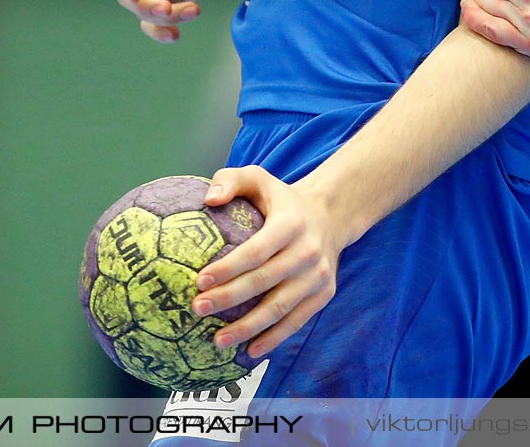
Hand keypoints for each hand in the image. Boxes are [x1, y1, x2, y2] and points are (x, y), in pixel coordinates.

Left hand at [189, 165, 346, 358]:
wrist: (331, 215)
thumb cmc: (281, 199)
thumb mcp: (258, 177)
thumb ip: (231, 179)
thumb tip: (208, 199)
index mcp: (291, 223)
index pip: (256, 250)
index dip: (228, 267)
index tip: (199, 280)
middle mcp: (308, 251)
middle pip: (264, 282)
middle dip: (229, 298)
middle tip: (197, 309)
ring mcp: (318, 276)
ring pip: (280, 307)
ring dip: (248, 328)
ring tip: (217, 340)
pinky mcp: (324, 294)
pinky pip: (297, 321)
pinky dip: (274, 338)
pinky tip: (249, 351)